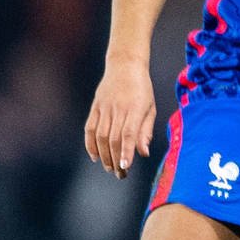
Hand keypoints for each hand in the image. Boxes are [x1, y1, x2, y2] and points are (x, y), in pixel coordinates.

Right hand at [85, 61, 156, 179]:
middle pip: (113, 138)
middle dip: (115, 159)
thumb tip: (143, 153)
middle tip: (120, 174)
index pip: (128, 134)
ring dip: (103, 155)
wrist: (125, 66)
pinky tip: (94, 156)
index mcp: (135, 109)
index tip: (125, 166)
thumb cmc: (142, 89)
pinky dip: (90, 143)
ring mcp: (104, 107)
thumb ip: (146, 131)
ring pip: (100, 136)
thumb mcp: (150, 108)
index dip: (125, 151)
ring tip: (110, 168)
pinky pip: (90, 128)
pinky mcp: (95, 107)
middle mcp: (118, 109)